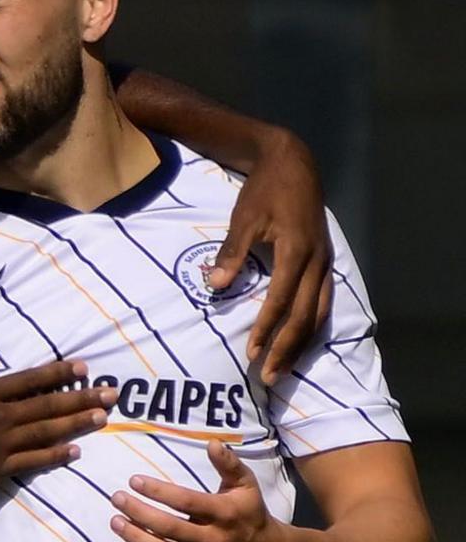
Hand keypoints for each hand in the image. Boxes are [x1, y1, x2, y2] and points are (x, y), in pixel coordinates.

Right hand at [0, 336, 112, 492]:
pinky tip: (75, 452)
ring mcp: (1, 446)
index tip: (83, 368)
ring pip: (47, 433)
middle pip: (48, 407)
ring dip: (76, 425)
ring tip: (102, 418)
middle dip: (82, 399)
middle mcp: (0, 419)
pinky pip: (33, 461)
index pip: (29, 381)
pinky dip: (55, 456)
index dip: (58, 374)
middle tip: (111, 395)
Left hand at [109, 440, 294, 541]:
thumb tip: (211, 442)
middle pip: (170, 528)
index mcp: (225, 515)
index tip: (133, 480)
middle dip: (140, 513)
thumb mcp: (247, 487)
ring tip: (114, 521)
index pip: (187, 501)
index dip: (159, 491)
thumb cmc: (250, 516)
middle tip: (117, 498)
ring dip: (135, 538)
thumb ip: (229, 465)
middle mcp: (213, 541)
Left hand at [206, 135, 329, 384]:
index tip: (250, 353)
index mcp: (297, 252)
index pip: (281, 301)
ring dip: (300, 343)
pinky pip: (322, 302)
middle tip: (269, 376)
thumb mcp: (244, 217)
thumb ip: (231, 253)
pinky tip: (298, 342)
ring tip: (283, 368)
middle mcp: (318, 263)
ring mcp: (326, 264)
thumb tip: (215, 287)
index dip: (266, 329)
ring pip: (318, 313)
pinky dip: (310, 326)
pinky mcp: (325, 263)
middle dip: (286, 348)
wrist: (294, 164)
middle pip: (305, 316)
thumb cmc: (264, 191)